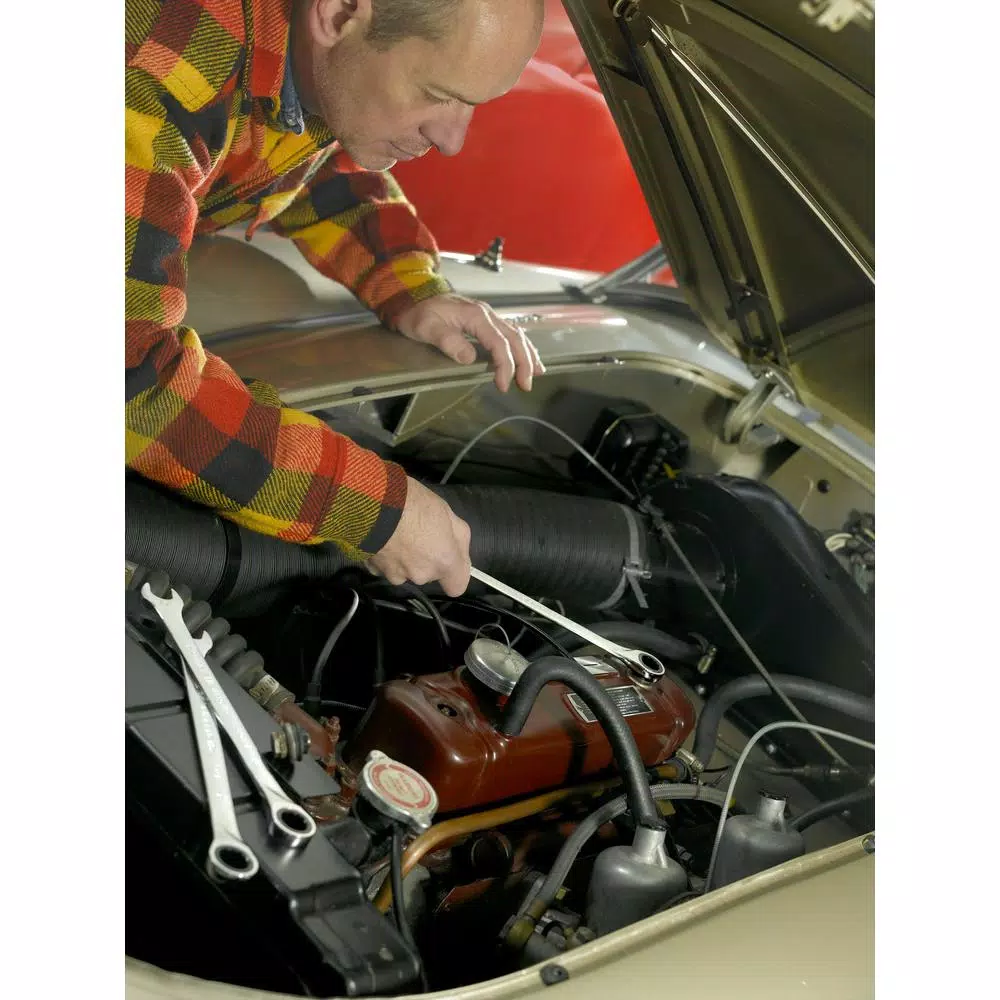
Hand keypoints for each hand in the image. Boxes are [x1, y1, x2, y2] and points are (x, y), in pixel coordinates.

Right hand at [367, 477, 471, 596]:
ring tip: (396, 533)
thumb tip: (459, 550)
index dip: (453, 575)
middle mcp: (420, 575)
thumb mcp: (446, 512)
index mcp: (443, 562)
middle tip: (418, 533)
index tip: (448, 560)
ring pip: (405, 570)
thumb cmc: (413, 503)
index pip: (456, 587)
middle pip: (428, 574)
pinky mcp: (373, 570)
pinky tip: (381, 537)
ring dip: (403, 558)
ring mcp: (395, 575)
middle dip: (425, 558)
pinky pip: (384, 566)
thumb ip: (458, 537)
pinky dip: (384, 555)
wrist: (371, 503)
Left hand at [393, 293, 544, 392]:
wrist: (413, 293)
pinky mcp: (485, 320)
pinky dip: (522, 346)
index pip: (498, 343)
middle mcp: (487, 314)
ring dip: (528, 354)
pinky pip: (510, 332)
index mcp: (476, 316)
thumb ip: (448, 341)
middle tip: (526, 385)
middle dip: (524, 363)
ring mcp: (488, 315)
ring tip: (537, 373)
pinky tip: (527, 356)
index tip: (504, 385)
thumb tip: (470, 358)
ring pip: (516, 334)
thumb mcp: (427, 327)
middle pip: (514, 339)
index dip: (505, 366)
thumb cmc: (418, 312)